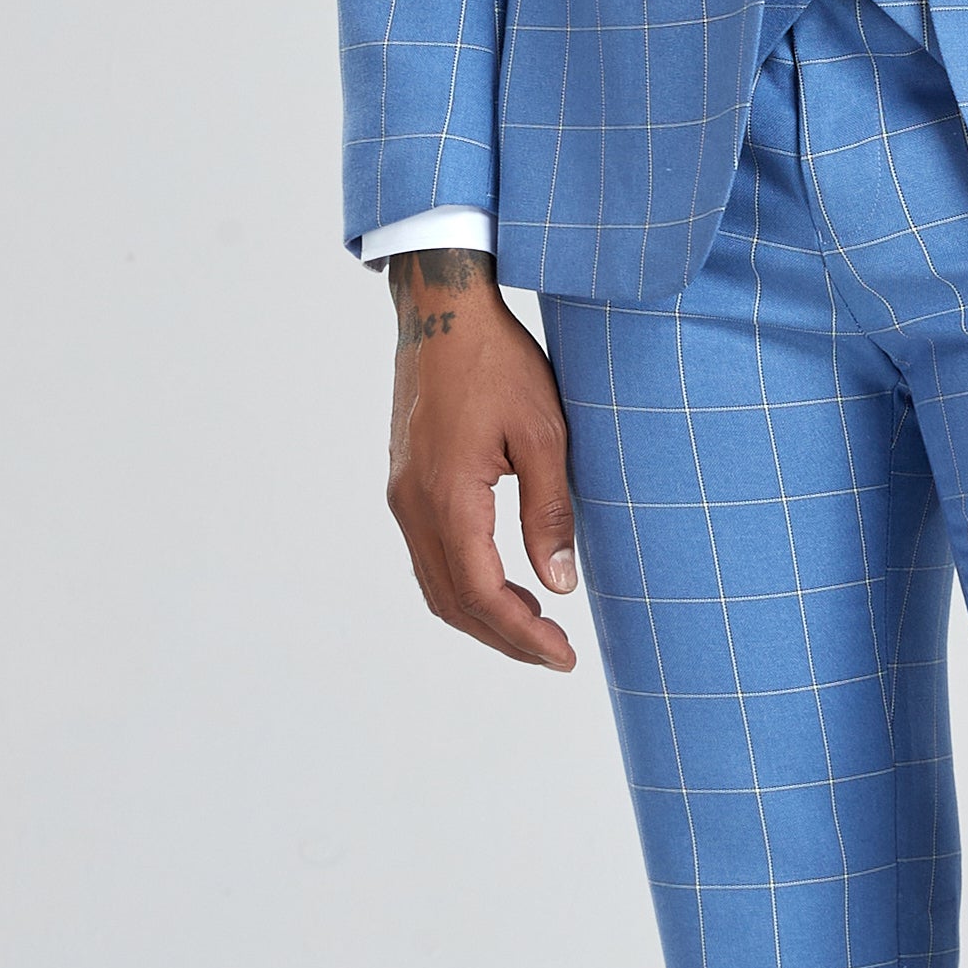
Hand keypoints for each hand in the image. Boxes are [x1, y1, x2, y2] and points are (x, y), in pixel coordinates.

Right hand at [382, 249, 579, 672]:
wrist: (443, 310)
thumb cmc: (499, 362)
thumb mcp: (545, 432)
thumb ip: (550, 511)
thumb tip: (561, 583)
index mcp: (447, 497)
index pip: (482, 594)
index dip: (523, 635)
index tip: (565, 656)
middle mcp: (413, 505)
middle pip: (453, 602)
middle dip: (505, 637)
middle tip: (557, 654)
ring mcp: (403, 496)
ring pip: (436, 585)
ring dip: (483, 616)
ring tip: (537, 626)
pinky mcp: (406, 484)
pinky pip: (430, 556)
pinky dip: (465, 585)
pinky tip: (505, 583)